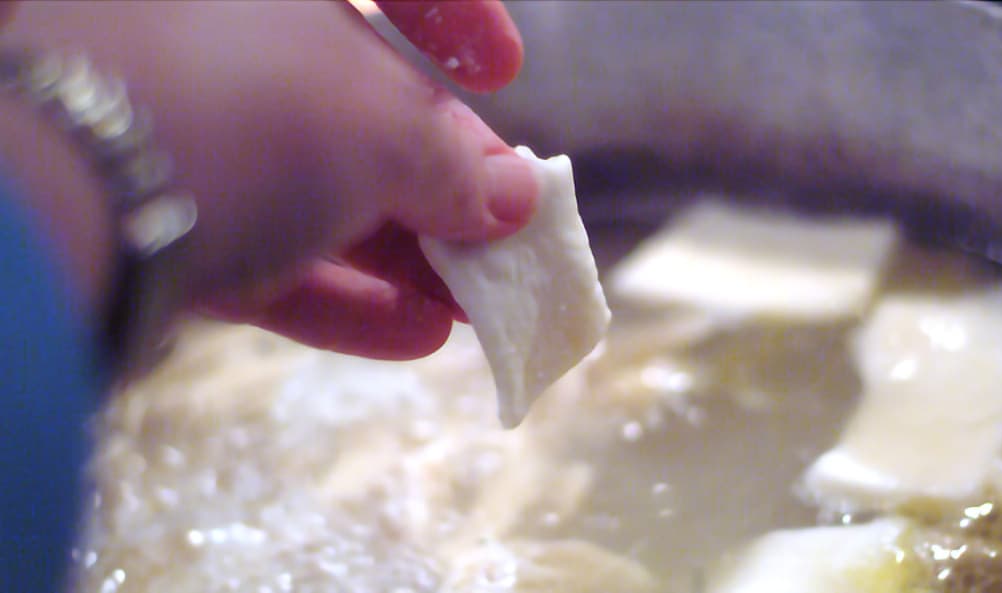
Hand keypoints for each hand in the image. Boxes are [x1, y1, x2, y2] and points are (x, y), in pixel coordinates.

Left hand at [0, 0, 537, 360]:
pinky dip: (337, 292)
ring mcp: (172, 126)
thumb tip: (515, 201)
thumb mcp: (382, 129)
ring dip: (401, 254)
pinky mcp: (142, 216)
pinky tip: (413, 336)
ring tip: (475, 307)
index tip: (506, 71)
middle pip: (351, 101)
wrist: (59, 203)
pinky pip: (257, 247)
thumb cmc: (248, 111)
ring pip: (306, 186)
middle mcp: (215, 31)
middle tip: (502, 240)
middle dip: (439, 179)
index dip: (456, 15)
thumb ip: (455, 166)